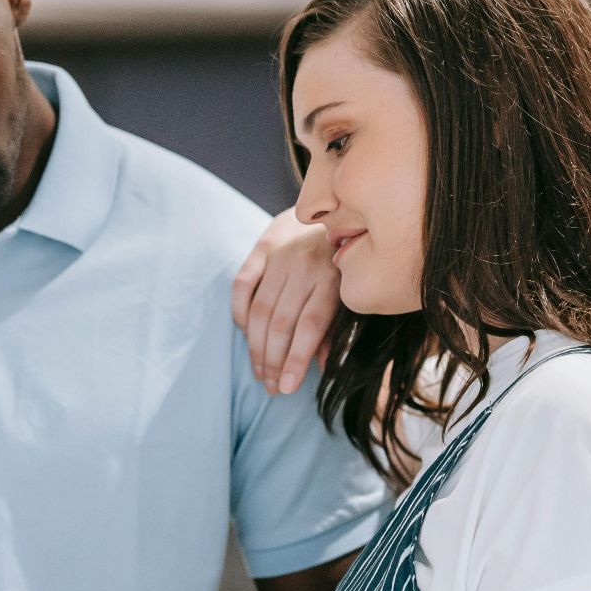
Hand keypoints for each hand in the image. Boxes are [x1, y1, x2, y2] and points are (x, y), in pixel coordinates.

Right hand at [232, 207, 340, 394]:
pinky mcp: (262, 246)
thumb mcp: (351, 290)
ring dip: (256, 347)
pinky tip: (244, 334)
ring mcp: (281, 254)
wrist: (334, 203)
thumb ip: (338, 327)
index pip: (310, 327)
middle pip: (282, 323)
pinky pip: (242, 285)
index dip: (297, 360)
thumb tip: (322, 366)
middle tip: (271, 388)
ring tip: (259, 372)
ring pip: (260, 310)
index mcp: (333, 278)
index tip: (287, 388)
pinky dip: (239, 312)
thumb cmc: (345, 259)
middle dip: (273, 361)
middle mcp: (305, 265)